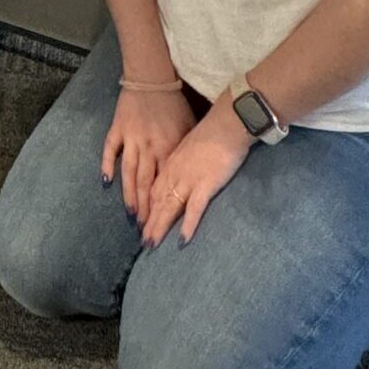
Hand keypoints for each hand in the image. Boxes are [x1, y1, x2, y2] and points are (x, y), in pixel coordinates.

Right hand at [101, 84, 197, 219]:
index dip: (165, 205)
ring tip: (130, 215)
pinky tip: (106, 182)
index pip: (166, 183)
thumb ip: (185, 153)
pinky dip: (107, 165)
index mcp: (168, 148)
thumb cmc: (175, 105)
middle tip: (145, 231)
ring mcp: (131, 138)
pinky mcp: (118, 129)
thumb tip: (190, 177)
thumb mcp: (188, 128)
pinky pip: (110, 150)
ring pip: (129, 172)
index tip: (164, 224)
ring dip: (130, 195)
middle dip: (146, 209)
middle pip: (147, 184)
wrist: (152, 79)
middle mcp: (149, 147)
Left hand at [139, 103, 252, 247]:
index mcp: (170, 163)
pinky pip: (194, 209)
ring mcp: (188, 180)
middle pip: (157, 201)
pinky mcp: (205, 185)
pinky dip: (187, 226)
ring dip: (160, 227)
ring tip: (152, 245)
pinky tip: (182, 241)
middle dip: (149, 223)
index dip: (147, 207)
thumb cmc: (211, 133)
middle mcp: (174, 173)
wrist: (226, 124)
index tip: (141, 222)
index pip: (154, 189)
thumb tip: (181, 174)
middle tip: (143, 242)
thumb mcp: (188, 147)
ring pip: (169, 207)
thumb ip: (182, 161)